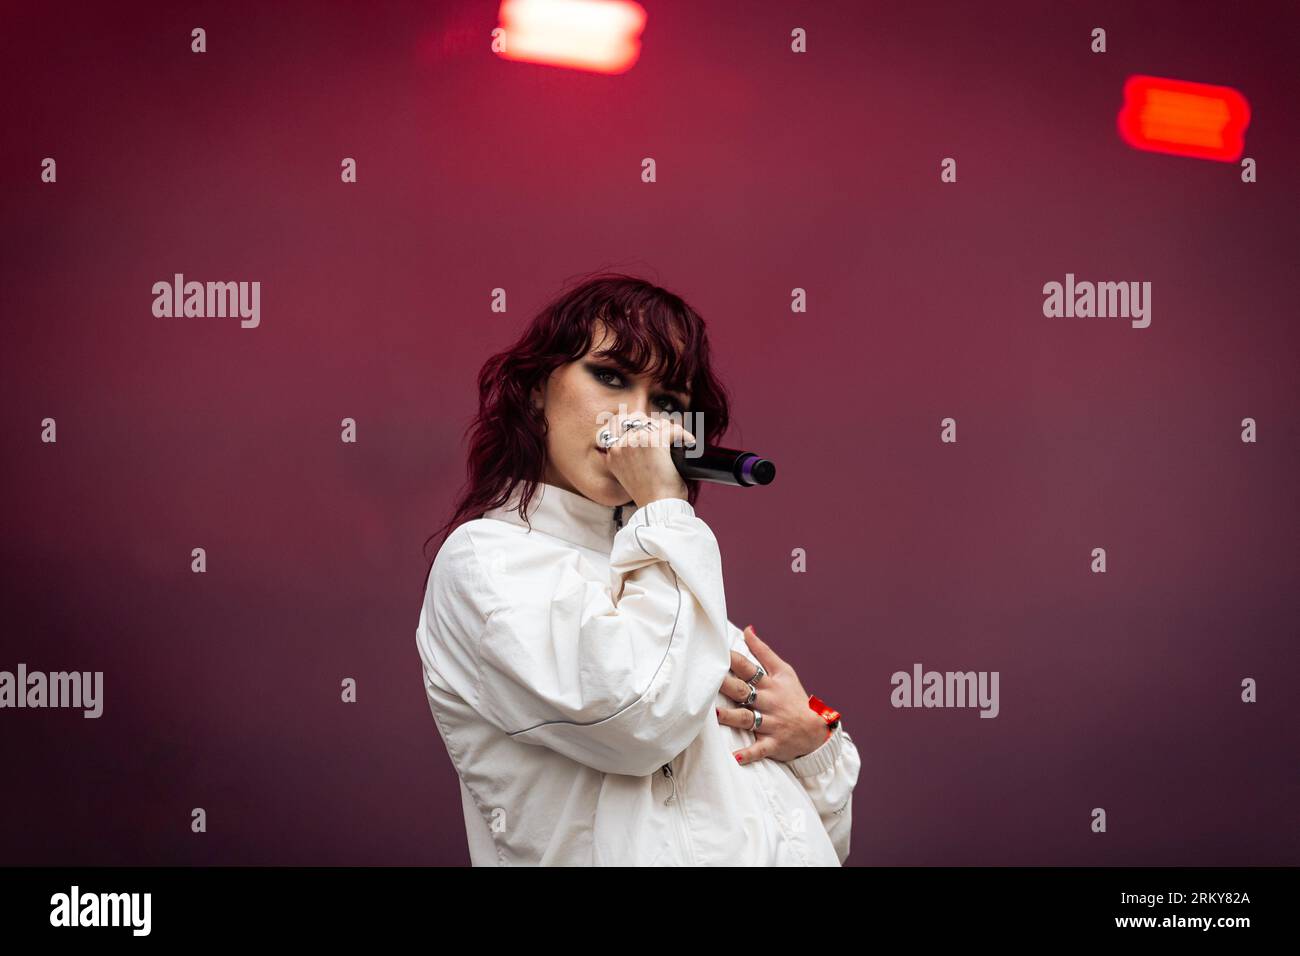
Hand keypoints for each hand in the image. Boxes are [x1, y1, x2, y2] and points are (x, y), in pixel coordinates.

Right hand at [596, 408, 694, 508]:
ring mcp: (636, 441)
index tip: (649, 428)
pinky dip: (684, 435)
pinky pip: (673, 429)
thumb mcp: (631, 475)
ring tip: (679, 439)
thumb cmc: (650, 496)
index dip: (636, 422)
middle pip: (639, 419)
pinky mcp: (654, 442)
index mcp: (613, 454)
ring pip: (657, 423)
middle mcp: (621, 445)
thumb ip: (630, 457)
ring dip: (670, 430)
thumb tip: (643, 441)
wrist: (658, 508)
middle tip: (667, 433)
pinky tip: (689, 442)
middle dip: (654, 424)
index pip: (618, 422)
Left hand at [715, 625, 828, 764]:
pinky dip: (748, 754)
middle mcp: (769, 702)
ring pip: (747, 719)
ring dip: (732, 717)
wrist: (816, 730)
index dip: (733, 660)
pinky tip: (735, 757)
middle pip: (744, 691)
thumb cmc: (795, 698)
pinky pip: (759, 749)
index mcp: (770, 684)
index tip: (716, 652)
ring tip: (716, 714)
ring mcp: (771, 724)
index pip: (748, 668)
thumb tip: (747, 629)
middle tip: (708, 679)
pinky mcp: (772, 744)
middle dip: (727, 685)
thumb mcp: (784, 671)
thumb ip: (763, 651)